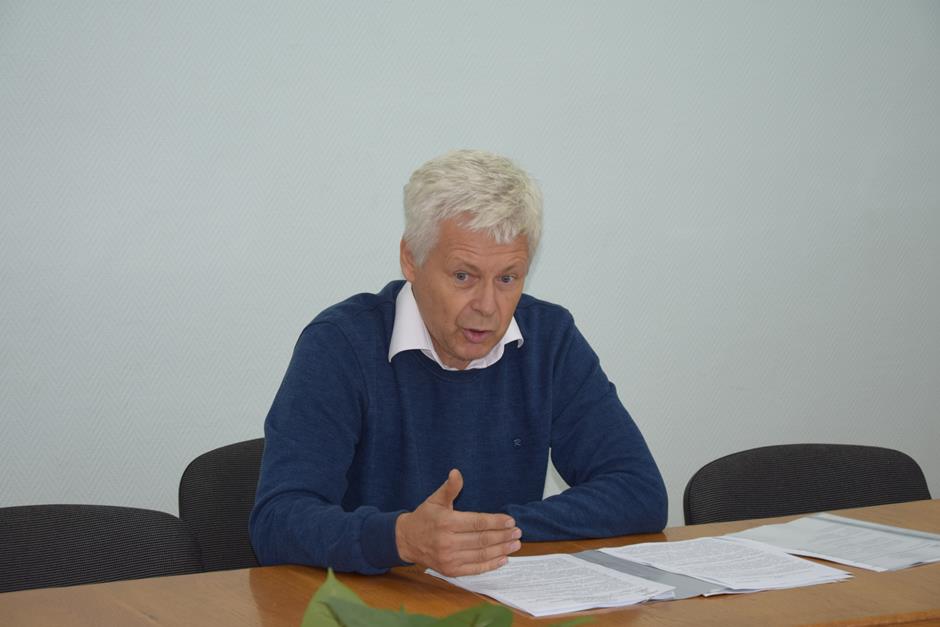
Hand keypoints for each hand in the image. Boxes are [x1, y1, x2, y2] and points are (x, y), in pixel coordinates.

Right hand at [395, 469, 521, 575]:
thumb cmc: (424, 517)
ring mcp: (449, 559)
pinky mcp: (450, 571)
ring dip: (501, 550)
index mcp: (446, 522)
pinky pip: (474, 569)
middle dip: (503, 536)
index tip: (510, 520)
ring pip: (481, 555)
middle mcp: (447, 542)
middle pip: (482, 539)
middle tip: (518, 532)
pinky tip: (503, 559)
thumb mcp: (435, 500)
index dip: (496, 522)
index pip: (477, 523)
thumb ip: (449, 488)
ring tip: (515, 544)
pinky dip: (491, 565)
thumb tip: (456, 472)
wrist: (406, 540)